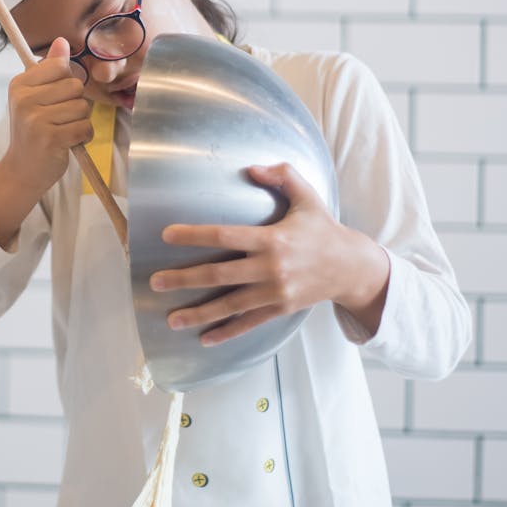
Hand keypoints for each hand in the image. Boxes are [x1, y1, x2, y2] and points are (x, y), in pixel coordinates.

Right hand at [0, 38, 91, 246]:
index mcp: (19, 84)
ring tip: (62, 131)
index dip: (67, 82)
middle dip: (76, 103)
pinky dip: (82, 137)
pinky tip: (67, 142)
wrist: (21, 170)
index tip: (55, 98)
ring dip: (80, 121)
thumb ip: (50, 69)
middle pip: (75, 86)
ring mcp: (36, 119)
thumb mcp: (35, 96)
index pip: (60, 66)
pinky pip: (85, 127)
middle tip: (59, 119)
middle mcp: (24, 99)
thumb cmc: (32, 130)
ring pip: (82, 107)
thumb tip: (62, 41)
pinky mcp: (51, 138)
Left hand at [150, 163, 389, 345]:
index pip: (225, 235)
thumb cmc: (324, 229)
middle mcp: (270, 268)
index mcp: (272, 239)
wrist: (351, 267)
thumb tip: (251, 168)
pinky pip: (248, 323)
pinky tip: (204, 338)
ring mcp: (274, 292)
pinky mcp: (279, 309)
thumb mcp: (307, 196)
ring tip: (171, 318)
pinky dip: (226, 332)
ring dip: (198, 313)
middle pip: (219, 274)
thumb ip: (282, 175)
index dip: (194, 235)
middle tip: (155, 282)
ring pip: (229, 305)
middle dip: (184, 279)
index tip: (167, 235)